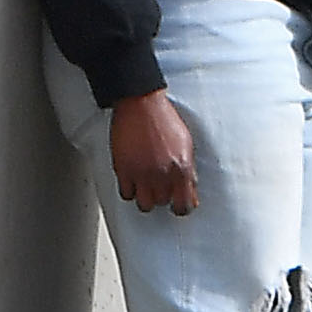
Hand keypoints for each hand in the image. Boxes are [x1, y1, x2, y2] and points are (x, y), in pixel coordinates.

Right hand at [106, 88, 199, 216]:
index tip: (179, 205)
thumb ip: (187, 167)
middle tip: (160, 188)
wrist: (141, 105)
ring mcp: (141, 173)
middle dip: (163, 196)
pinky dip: (129, 191)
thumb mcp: (186, 144)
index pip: (185, 204)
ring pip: (145, 204)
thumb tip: (188, 184)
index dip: (182, 207)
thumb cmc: (163, 119)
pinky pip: (126, 193)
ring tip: (145, 189)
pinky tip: (132, 182)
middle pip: (163, 202)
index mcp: (182, 168)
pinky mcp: (123, 169)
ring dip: (146, 198)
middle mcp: (162, 174)